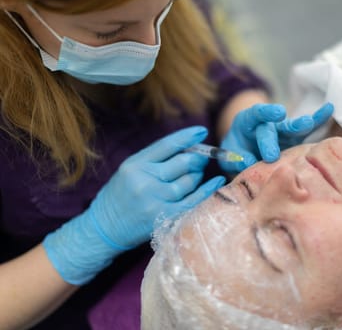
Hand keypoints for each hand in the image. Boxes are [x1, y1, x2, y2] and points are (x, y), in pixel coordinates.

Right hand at [43, 126, 224, 284]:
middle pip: (183, 163)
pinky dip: (208, 190)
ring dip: (198, 176)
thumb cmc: (120, 196)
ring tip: (196, 175)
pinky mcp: (165, 217)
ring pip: (189, 181)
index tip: (201, 131)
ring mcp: (155, 200)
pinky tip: (217, 181)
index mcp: (135, 165)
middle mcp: (145, 181)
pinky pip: (193, 200)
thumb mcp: (129, 171)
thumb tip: (188, 148)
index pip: (167, 145)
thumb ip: (154, 159)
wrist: (104, 229)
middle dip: (197, 158)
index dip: (187, 137)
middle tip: (201, 158)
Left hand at [220, 102, 333, 171]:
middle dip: (272, 141)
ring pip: (292, 128)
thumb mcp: (229, 156)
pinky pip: (307, 132)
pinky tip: (330, 109)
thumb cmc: (237, 153)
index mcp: (248, 123)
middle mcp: (268, 124)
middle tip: (271, 155)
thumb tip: (247, 163)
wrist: (246, 153)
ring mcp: (283, 132)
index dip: (266, 112)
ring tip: (308, 122)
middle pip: (272, 128)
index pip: (255, 114)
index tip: (278, 113)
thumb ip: (235, 159)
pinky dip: (319, 120)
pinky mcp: (295, 142)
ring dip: (300, 126)